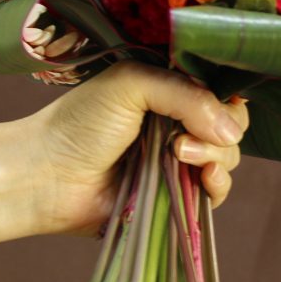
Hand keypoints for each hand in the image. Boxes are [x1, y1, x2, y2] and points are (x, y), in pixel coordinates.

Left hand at [26, 61, 248, 234]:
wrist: (49, 178)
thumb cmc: (80, 124)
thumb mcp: (131, 85)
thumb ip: (185, 95)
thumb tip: (231, 130)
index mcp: (168, 89)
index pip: (219, 88)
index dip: (226, 98)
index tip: (217, 105)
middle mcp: (178, 123)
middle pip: (231, 124)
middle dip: (220, 131)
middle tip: (182, 139)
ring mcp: (179, 161)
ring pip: (228, 157)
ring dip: (215, 157)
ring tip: (180, 157)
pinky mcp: (177, 196)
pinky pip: (216, 192)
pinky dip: (217, 186)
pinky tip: (203, 181)